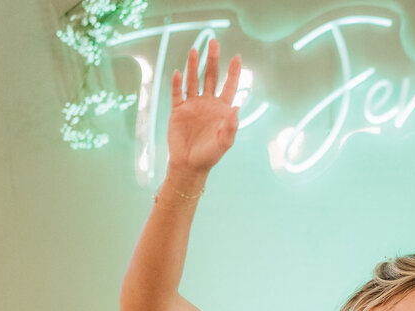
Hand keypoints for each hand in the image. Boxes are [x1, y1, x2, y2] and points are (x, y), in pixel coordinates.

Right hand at [166, 39, 241, 178]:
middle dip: (213, 60)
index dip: (233, 72)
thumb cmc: (210, 155)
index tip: (237, 57)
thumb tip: (237, 107)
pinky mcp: (178, 110)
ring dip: (194, 66)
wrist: (189, 164)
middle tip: (213, 42)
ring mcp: (192, 105)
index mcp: (222, 109)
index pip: (229, 86)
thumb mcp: (225, 142)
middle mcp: (208, 103)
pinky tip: (178, 73)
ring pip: (193, 80)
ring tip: (195, 50)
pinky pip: (177, 93)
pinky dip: (177, 83)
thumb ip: (231, 125)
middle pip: (211, 77)